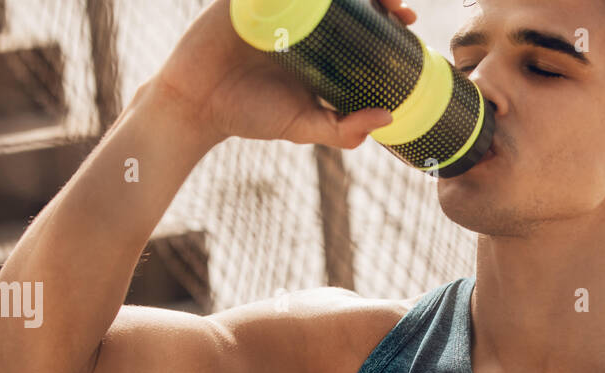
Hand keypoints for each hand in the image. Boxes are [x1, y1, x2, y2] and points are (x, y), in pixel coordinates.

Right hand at [151, 0, 417, 148]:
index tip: (407, 19)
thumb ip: (342, 129)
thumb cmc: (250, 116)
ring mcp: (275, 5)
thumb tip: (388, 119)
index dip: (386, 17)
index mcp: (318, 47)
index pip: (360, 25)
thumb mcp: (302, 127)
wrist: (197, 105)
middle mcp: (301, 22)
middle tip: (393, 2)